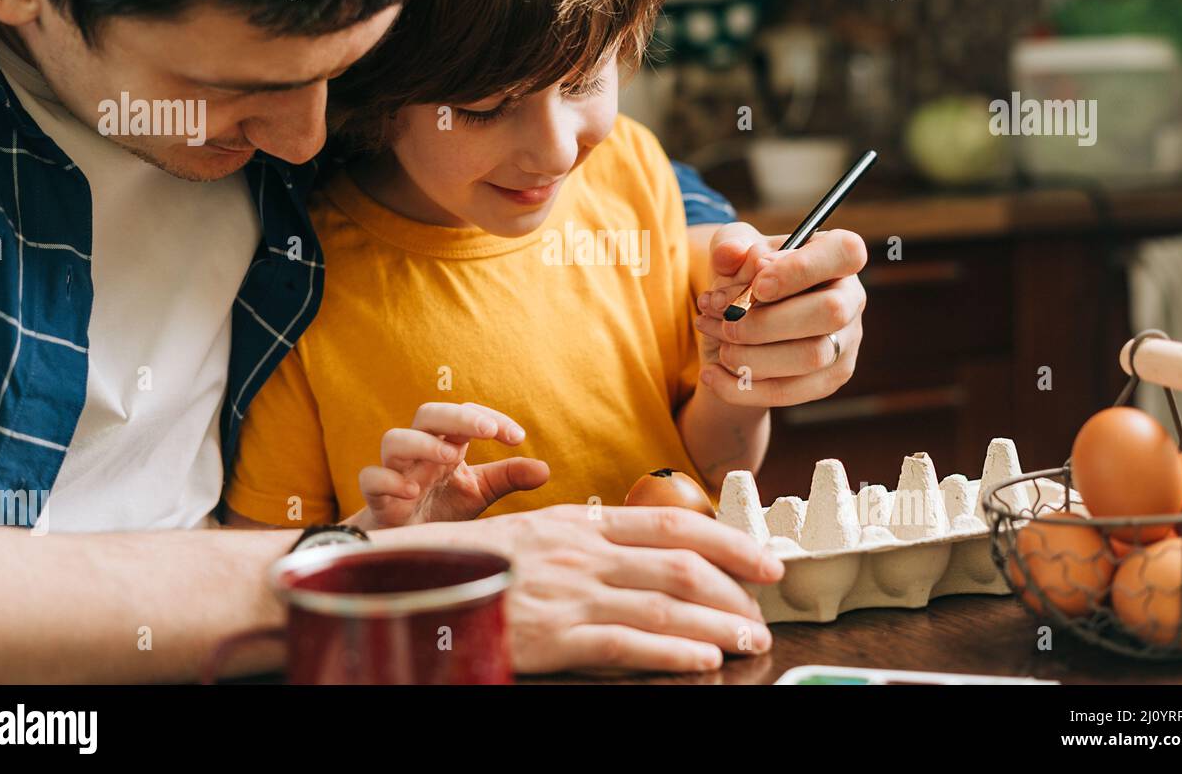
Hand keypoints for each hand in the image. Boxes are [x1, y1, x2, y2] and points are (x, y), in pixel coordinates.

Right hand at [344, 402, 549, 527]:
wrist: (407, 540)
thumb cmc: (443, 507)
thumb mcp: (479, 491)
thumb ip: (508, 477)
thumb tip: (545, 469)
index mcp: (446, 442)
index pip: (464, 415)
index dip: (489, 418)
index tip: (517, 437)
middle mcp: (420, 451)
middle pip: (427, 414)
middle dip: (457, 416)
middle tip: (488, 429)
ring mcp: (395, 471)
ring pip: (394, 440)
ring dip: (423, 443)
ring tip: (452, 456)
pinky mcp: (376, 498)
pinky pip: (371, 478)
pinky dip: (388, 480)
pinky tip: (412, 492)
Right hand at [382, 504, 784, 673]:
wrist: (416, 580)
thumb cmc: (483, 562)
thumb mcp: (543, 534)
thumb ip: (595, 540)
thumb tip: (652, 551)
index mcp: (584, 523)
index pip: (672, 524)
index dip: (728, 541)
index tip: (764, 559)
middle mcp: (584, 552)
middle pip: (679, 565)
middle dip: (734, 589)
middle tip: (765, 611)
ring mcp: (569, 592)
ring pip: (663, 604)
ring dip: (717, 624)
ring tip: (750, 640)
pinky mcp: (552, 634)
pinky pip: (624, 643)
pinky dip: (671, 651)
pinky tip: (702, 659)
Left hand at [692, 223, 866, 406]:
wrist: (738, 323)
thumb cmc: (742, 276)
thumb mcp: (729, 250)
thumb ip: (728, 244)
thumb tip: (731, 254)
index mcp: (834, 255)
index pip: (845, 252)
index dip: (802, 268)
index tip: (758, 285)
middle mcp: (850, 298)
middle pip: (831, 311)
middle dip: (768, 321)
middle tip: (726, 322)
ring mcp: (845, 342)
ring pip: (811, 356)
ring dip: (752, 355)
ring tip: (719, 346)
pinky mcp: (828, 379)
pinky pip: (790, 391)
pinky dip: (743, 387)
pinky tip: (711, 373)